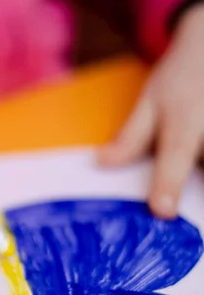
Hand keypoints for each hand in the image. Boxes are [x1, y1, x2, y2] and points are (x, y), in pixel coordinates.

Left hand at [99, 3, 203, 218]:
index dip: (168, 185)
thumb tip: (101, 163)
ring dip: (200, 182)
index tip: (162, 211)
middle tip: (174, 209)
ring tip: (197, 195)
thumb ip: (130, 137)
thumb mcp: (150, 103)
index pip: (175, 156)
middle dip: (196, 195)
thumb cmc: (180, 83)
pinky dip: (203, 175)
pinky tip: (197, 178)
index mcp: (185, 122)